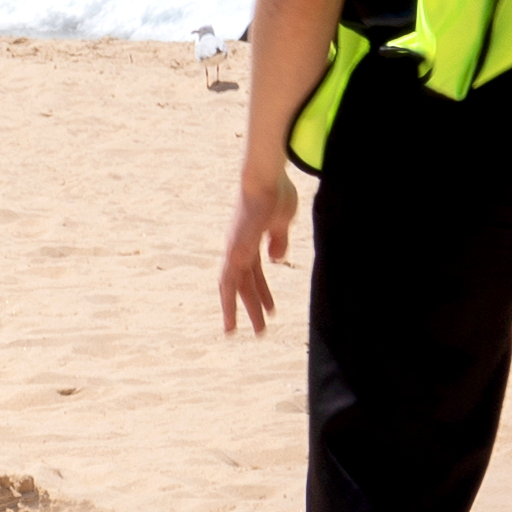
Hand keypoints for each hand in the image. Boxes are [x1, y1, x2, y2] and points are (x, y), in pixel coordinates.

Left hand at [217, 173, 295, 335]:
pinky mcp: (235, 249)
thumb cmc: (275, 193)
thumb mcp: (281, 222)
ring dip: (236, 310)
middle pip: (243, 285)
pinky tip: (238, 313)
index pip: (253, 275)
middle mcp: (239, 249)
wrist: (265, 178)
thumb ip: (277, 241)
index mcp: (250, 244)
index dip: (260, 293)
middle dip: (249, 308)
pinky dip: (230, 298)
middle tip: (256, 332)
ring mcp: (235, 249)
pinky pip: (230, 279)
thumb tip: (275, 259)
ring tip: (236, 333)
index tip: (268, 310)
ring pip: (232, 287)